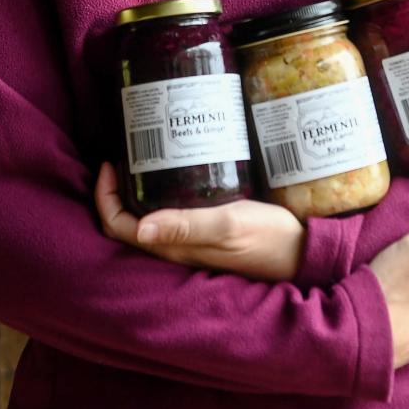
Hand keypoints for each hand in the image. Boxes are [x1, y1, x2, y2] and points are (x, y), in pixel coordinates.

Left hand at [94, 162, 306, 279]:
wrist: (301, 252)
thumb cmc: (268, 237)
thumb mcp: (228, 224)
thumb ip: (187, 225)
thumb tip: (140, 227)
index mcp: (175, 248)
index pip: (120, 228)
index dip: (106, 199)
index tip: (112, 164)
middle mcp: (176, 248)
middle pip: (126, 225)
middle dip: (115, 193)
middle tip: (123, 156)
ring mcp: (191, 242)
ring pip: (146, 220)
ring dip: (135, 193)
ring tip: (143, 158)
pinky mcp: (205, 234)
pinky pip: (169, 217)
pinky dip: (159, 195)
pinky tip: (173, 173)